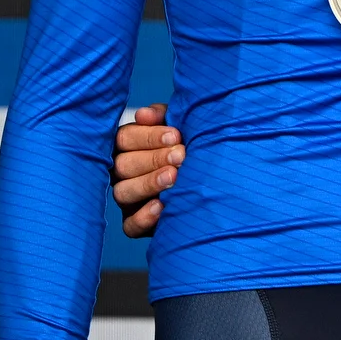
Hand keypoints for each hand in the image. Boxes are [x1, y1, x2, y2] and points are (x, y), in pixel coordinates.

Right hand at [112, 102, 182, 238]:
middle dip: (153, 159)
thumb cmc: (194, 148)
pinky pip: (130, 225)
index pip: (124, 138)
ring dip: (148, 183)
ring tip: (174, 176)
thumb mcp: (182, 128)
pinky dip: (143, 217)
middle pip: (122, 165)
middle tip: (180, 155)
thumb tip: (144, 114)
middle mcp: (123, 172)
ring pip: (123, 192)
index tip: (175, 135)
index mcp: (129, 147)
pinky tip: (161, 206)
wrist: (217, 185)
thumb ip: (164, 117)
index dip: (147, 137)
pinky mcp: (135, 223)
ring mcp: (127, 199)